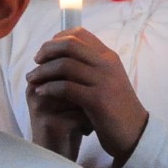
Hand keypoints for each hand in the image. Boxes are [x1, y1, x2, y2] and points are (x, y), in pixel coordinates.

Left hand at [25, 29, 150, 163]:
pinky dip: (49, 88)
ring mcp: (103, 81)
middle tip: (36, 61)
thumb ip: (91, 67)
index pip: (80, 34)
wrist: (136, 133)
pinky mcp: (98, 100)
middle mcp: (107, 64)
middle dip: (47, 50)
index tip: (46, 50)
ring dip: (43, 71)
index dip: (58, 38)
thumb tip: (62, 57)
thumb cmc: (117, 109)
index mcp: (109, 57)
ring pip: (65, 65)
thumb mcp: (107, 81)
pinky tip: (41, 92)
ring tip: (32, 79)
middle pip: (70, 44)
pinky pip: (66, 87)